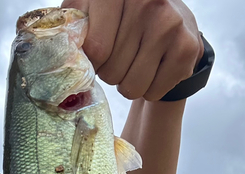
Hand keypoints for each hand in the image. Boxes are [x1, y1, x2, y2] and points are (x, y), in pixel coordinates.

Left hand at [61, 0, 203, 100]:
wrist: (172, 18)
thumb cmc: (122, 19)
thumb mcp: (92, 11)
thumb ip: (73, 27)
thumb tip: (57, 55)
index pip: (96, 49)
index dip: (93, 62)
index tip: (99, 55)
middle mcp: (148, 1)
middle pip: (112, 72)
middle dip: (111, 73)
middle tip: (121, 58)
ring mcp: (170, 24)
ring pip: (132, 87)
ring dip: (129, 85)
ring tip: (136, 64)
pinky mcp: (187, 48)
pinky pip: (153, 92)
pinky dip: (150, 89)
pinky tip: (155, 68)